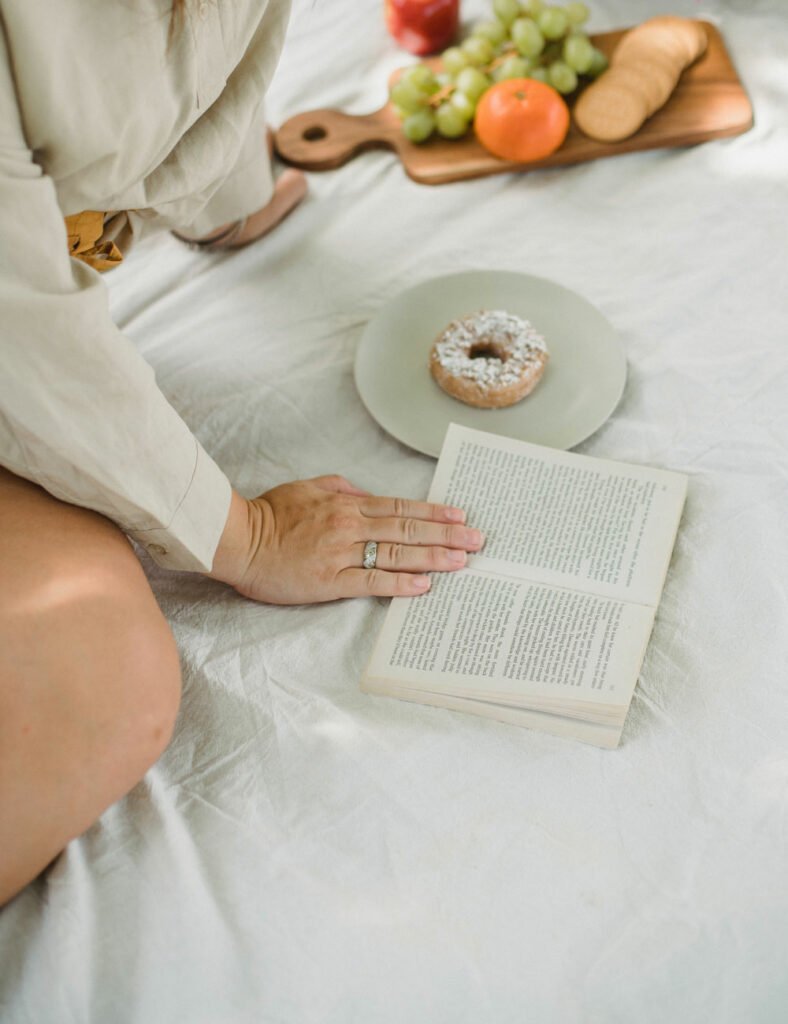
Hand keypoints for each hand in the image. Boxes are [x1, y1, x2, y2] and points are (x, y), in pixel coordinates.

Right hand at [209, 475, 483, 604]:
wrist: (237, 541)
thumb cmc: (269, 515)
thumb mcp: (307, 488)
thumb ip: (339, 488)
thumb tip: (364, 492)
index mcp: (346, 502)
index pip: (400, 507)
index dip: (433, 511)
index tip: (460, 515)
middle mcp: (349, 525)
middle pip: (408, 528)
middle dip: (447, 534)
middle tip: (478, 540)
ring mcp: (342, 553)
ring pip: (397, 553)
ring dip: (434, 556)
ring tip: (463, 561)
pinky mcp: (330, 580)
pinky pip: (373, 581)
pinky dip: (401, 582)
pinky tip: (425, 585)